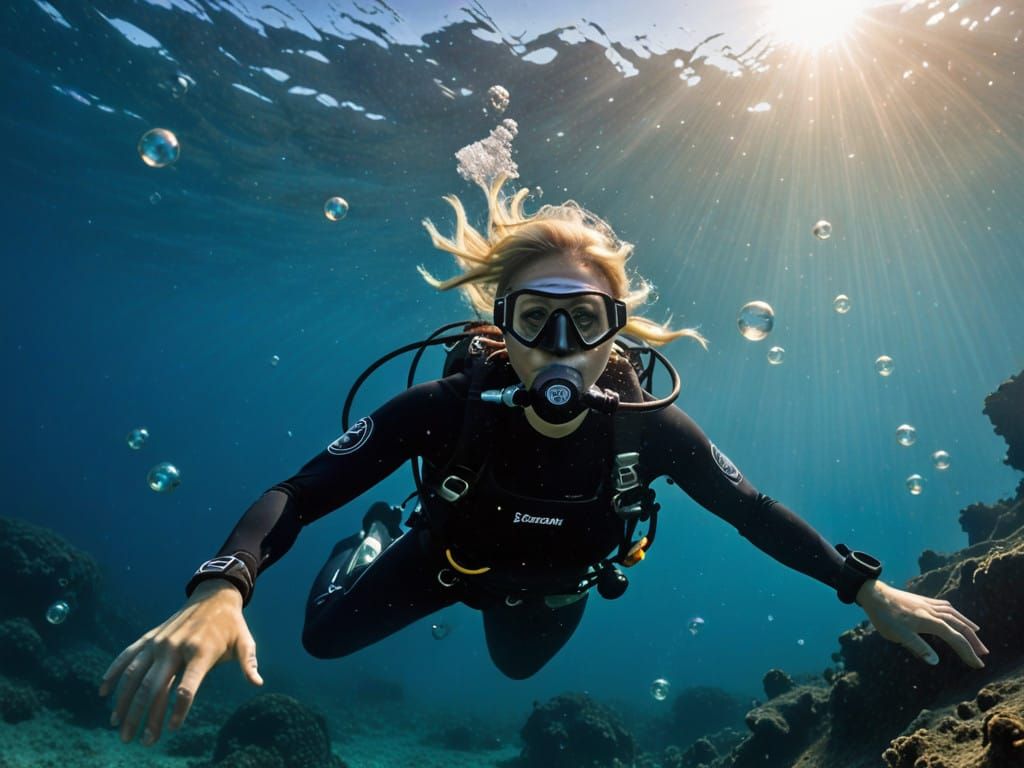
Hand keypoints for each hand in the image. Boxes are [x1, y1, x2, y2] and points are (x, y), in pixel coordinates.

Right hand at [97, 580, 262, 745]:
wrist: (213, 596)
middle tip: (139, 740)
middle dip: (145, 716)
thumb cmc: (231, 626)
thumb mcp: (245, 642)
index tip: (171, 729)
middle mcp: (175, 646)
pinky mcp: (149, 637)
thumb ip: (249, 663)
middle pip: (155, 687)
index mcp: (200, 650)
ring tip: (118, 726)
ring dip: (124, 702)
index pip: (187, 685)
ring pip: (135, 675)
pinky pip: (127, 655)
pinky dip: (113, 673)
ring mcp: (159, 641)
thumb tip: (258, 683)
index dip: (178, 709)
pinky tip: (103, 693)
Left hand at [855, 579, 988, 668]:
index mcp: (929, 621)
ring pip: (954, 614)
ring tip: (977, 633)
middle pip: (959, 625)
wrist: (873, 594)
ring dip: (967, 625)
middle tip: (984, 653)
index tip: (977, 664)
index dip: (968, 652)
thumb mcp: (898, 635)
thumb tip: (935, 661)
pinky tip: (955, 616)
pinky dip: (955, 613)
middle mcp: (932, 611)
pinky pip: (945, 606)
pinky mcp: (922, 600)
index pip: (955, 638)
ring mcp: (928, 604)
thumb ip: (917, 647)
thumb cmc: (884, 616)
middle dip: (973, 640)